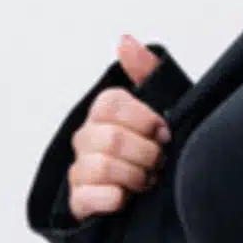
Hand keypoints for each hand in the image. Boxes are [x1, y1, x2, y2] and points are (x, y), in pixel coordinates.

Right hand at [67, 34, 172, 221]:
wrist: (161, 189)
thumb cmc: (160, 141)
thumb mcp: (164, 101)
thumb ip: (147, 70)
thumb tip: (124, 41)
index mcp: (105, 111)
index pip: (112, 104)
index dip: (143, 119)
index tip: (164, 132)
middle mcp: (87, 137)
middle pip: (110, 138)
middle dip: (145, 153)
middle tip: (159, 160)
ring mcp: (80, 169)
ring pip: (101, 167)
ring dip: (134, 176)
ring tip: (147, 179)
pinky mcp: (78, 201)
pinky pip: (87, 197)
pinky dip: (113, 198)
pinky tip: (127, 197)